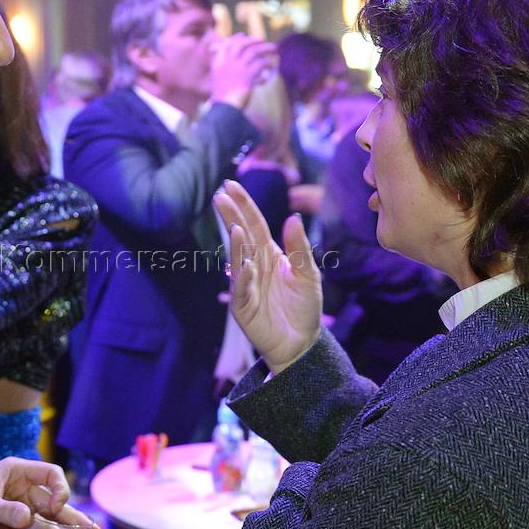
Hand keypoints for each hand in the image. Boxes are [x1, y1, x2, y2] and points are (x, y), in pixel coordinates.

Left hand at [0, 457, 100, 528]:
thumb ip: (4, 509)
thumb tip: (27, 518)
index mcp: (20, 472)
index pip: (51, 474)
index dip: (59, 489)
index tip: (54, 508)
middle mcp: (27, 487)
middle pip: (58, 499)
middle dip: (76, 515)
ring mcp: (26, 504)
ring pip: (55, 517)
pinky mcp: (22, 521)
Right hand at [210, 33, 277, 110]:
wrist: (224, 109)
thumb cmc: (222, 99)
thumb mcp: (219, 82)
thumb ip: (227, 70)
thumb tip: (237, 64)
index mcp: (218, 62)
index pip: (226, 45)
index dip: (235, 39)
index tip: (242, 36)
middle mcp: (227, 62)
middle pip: (242, 44)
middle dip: (253, 40)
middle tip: (262, 39)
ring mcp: (237, 67)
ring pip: (254, 51)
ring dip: (266, 48)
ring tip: (275, 48)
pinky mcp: (247, 75)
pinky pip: (260, 64)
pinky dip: (266, 63)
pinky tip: (270, 65)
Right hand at [214, 178, 321, 373]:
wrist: (301, 343)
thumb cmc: (304, 308)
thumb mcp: (308, 274)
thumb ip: (299, 248)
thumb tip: (291, 218)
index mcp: (269, 254)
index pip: (254, 224)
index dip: (243, 205)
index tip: (231, 185)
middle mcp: (253, 266)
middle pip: (241, 237)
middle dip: (231, 217)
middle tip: (220, 197)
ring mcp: (245, 286)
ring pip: (238, 261)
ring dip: (236, 246)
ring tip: (236, 228)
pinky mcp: (243, 308)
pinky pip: (242, 291)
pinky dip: (244, 279)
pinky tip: (246, 266)